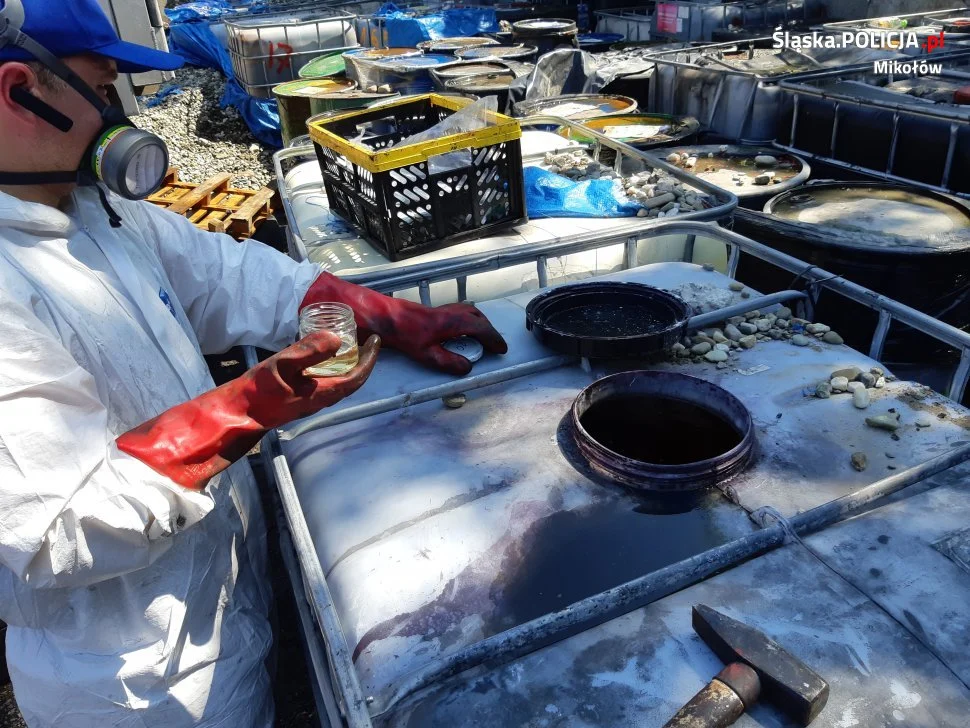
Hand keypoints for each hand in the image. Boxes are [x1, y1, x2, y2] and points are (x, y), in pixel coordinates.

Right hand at [245, 331, 380, 426]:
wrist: (237, 414)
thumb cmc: (258, 390)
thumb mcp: (282, 364)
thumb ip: (309, 351)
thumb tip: (337, 339)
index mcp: (323, 393)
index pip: (357, 376)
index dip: (369, 358)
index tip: (375, 340)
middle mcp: (321, 400)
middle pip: (352, 381)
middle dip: (363, 361)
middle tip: (366, 341)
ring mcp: (311, 402)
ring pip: (340, 384)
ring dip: (349, 366)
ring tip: (350, 346)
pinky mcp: (300, 400)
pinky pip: (327, 384)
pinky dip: (334, 370)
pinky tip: (324, 359)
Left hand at [301, 273, 507, 375]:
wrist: (381, 317)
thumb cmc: (401, 334)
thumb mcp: (426, 354)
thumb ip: (448, 361)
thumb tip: (468, 368)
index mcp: (451, 323)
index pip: (481, 329)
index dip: (493, 339)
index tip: (501, 349)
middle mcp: (449, 312)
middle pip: (477, 317)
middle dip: (488, 330)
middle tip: (494, 344)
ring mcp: (441, 309)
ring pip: (468, 311)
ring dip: (478, 323)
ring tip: (481, 337)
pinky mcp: (432, 311)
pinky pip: (458, 311)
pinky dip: (467, 319)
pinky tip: (459, 330)